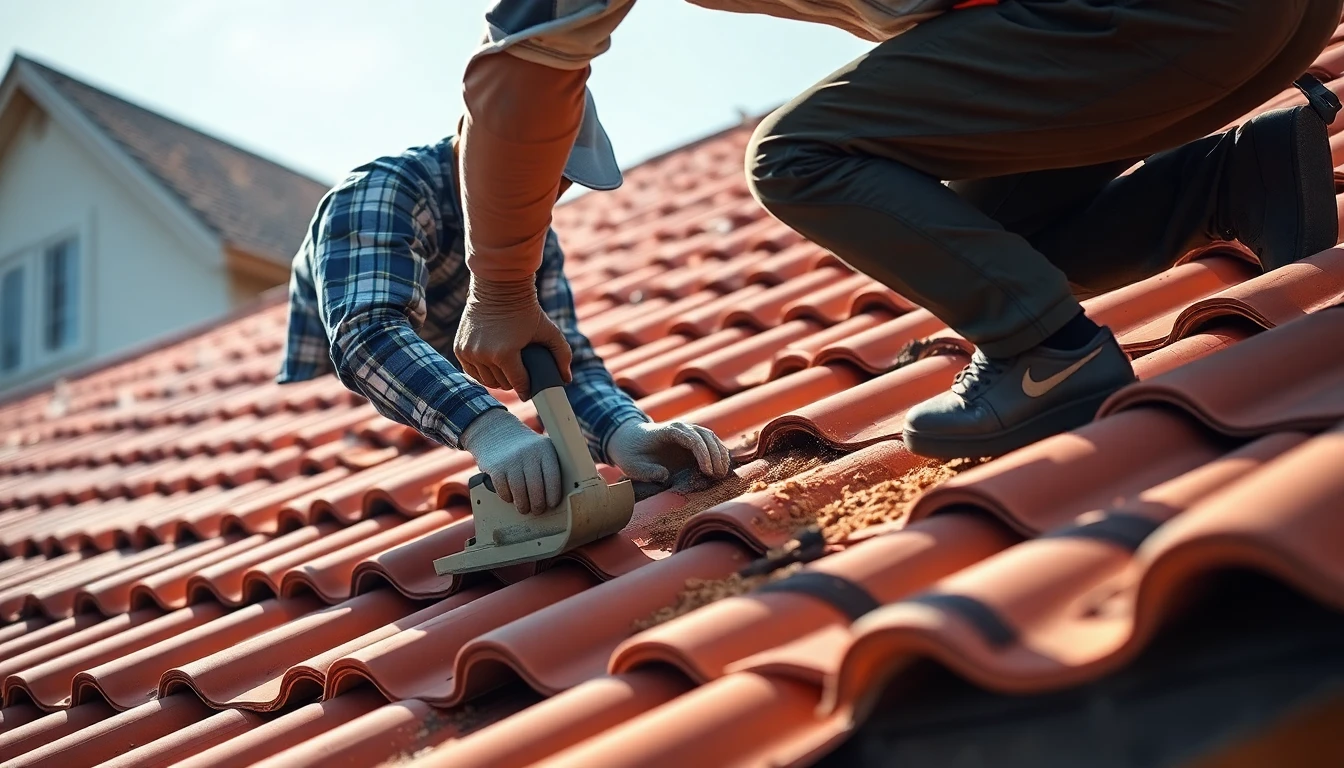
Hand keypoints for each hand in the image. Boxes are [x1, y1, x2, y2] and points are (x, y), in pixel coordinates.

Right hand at [454, 276, 571, 398]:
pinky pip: (472, 372)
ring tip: (508, 374)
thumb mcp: (549, 330)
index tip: (532, 390)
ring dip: (498, 380)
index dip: (527, 390)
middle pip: (502, 384)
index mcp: (505, 353)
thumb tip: (566, 380)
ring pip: (486, 381)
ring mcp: (469, 352)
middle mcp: (484, 355)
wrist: (499, 287)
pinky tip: (494, 368)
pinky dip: (483, 373)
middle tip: (521, 378)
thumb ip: (562, 354)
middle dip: (514, 383)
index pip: (518, 384)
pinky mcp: (460, 349)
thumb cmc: (526, 309)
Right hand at [461, 409, 560, 514]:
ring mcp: (511, 460)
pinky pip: (504, 491)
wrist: (495, 431)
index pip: (553, 477)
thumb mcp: (541, 448)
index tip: (552, 504)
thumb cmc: (524, 448)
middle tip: (538, 510)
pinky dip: (508, 498)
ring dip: (523, 505)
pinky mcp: (496, 468)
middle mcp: (529, 454)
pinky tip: (511, 498)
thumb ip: (550, 466)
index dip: (553, 494)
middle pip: (536, 488)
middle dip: (538, 504)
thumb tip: (561, 495)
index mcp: (545, 449)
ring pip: (520, 492)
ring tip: (524, 508)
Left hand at [606, 420, 731, 483]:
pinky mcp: (692, 439)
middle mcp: (681, 428)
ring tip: (722, 474)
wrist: (629, 439)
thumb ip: (647, 472)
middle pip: (705, 436)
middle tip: (718, 476)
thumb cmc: (630, 453)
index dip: (702, 453)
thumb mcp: (632, 466)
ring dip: (720, 454)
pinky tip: (723, 467)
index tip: (707, 471)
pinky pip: (710, 443)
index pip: (690, 437)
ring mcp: (688, 432)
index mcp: (667, 431)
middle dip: (715, 455)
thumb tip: (665, 476)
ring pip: (711, 438)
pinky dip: (719, 453)